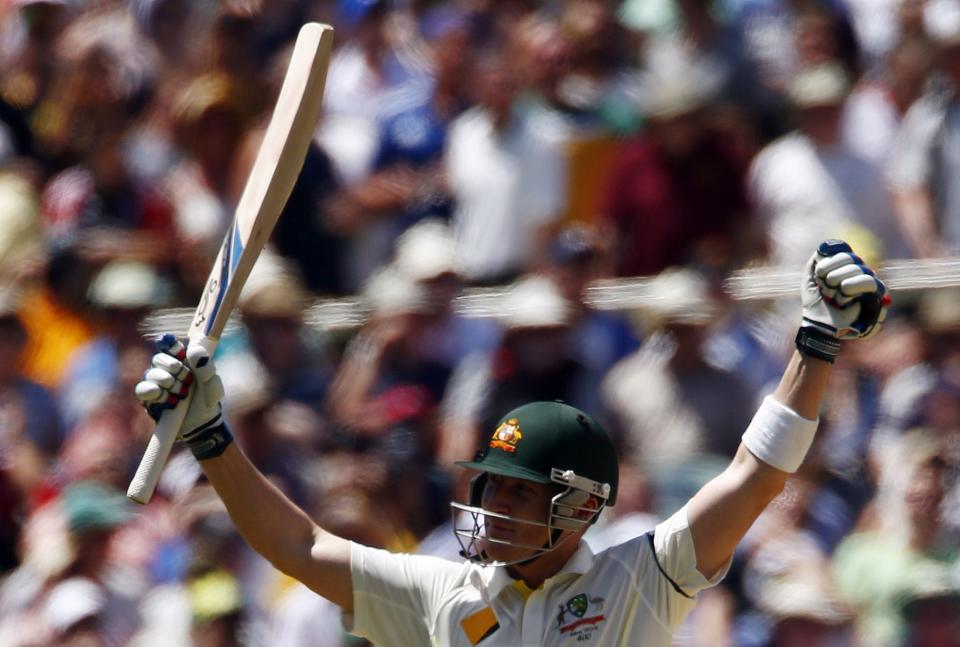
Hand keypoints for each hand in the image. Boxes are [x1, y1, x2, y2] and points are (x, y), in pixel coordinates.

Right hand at [135, 335, 223, 437]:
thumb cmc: (207, 401)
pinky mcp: (149, 399)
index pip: (171, 346)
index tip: (178, 350)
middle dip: (172, 367)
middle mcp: (167, 370)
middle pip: (159, 358)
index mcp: (183, 362)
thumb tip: (193, 351)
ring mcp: (156, 384)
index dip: (170, 344)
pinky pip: (142, 389)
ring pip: (150, 373)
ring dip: (166, 381)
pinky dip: (152, 391)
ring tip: (181, 393)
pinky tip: (165, 397)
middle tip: (187, 379)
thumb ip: (206, 368)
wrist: (202, 425)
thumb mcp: (213, 386)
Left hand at [798, 240, 889, 361]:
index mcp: (847, 266)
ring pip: (862, 270)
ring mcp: (872, 284)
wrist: (819, 325)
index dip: (827, 265)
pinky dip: (851, 291)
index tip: (819, 277)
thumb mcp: (809, 279)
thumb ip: (816, 260)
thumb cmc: (815, 302)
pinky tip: (843, 302)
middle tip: (827, 292)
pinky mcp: (879, 297)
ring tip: (835, 299)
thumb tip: (826, 248)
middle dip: (832, 278)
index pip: (843, 252)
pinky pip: (871, 281)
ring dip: (841, 286)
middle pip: (851, 260)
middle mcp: (862, 272)